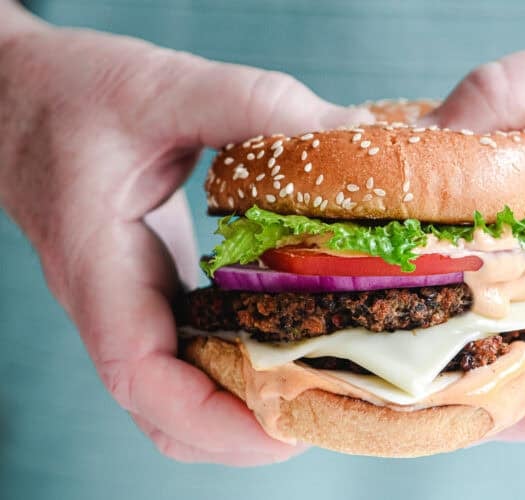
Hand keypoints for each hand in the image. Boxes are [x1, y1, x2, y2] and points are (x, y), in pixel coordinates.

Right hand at [0, 21, 371, 462]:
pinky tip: (289, 345)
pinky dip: (236, 371)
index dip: (212, 420)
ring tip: (317, 390)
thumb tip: (351, 132)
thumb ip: (255, 105)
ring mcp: (131, 304)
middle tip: (326, 408)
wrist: (25, 93)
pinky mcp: (151, 291)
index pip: (141, 376)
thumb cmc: (76, 92)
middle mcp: (113, 303)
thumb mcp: (166, 86)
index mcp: (100, 265)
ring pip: (179, 394)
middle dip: (242, 432)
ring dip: (242, 410)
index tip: (284, 432)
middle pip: (167, 413)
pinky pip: (189, 356)